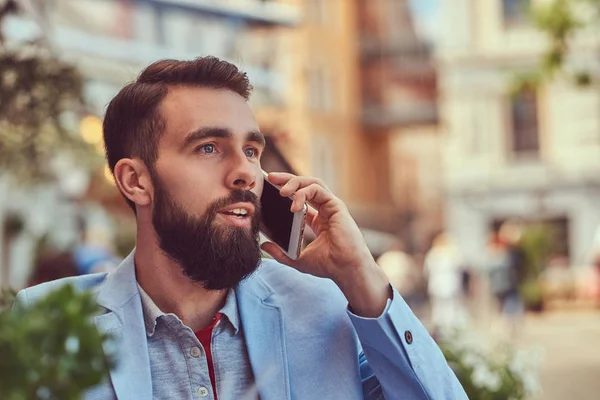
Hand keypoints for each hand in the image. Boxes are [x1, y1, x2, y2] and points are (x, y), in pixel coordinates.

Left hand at [260, 173, 390, 316]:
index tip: (268, 188)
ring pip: (312, 183)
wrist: (345, 269)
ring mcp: (331, 206)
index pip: (299, 198)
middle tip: (269, 177)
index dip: (285, 191)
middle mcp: (324, 210)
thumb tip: (264, 245)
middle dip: (287, 179)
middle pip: (305, 186)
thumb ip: (280, 253)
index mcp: (317, 220)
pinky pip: (317, 189)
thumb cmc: (327, 266)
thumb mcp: (297, 259)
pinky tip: (293, 205)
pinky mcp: (336, 205)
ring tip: (280, 190)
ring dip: (294, 182)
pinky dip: (303, 193)